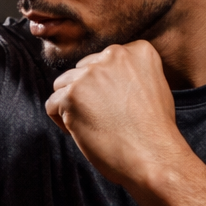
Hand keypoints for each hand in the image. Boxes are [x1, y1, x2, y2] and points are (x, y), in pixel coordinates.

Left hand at [43, 41, 191, 188]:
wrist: (153, 155)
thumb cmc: (154, 130)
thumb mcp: (154, 87)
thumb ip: (130, 73)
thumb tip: (104, 76)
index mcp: (137, 50)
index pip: (104, 61)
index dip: (104, 86)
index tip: (116, 105)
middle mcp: (112, 55)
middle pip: (81, 71)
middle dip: (86, 93)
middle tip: (104, 118)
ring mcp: (89, 74)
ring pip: (63, 85)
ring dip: (71, 106)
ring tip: (93, 125)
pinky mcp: (71, 95)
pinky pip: (52, 104)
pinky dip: (61, 120)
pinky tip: (81, 132)